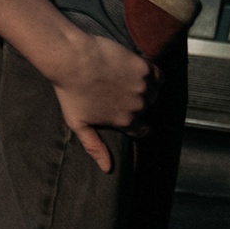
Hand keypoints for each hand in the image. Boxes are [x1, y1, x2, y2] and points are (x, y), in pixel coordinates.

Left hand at [46, 34, 154, 171]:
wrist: (72, 60)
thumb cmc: (71, 92)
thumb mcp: (78, 124)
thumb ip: (94, 146)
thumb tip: (107, 168)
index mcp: (125, 121)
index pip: (142, 130)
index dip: (134, 123)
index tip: (126, 115)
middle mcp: (138, 105)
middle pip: (146, 109)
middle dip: (135, 104)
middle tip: (118, 93)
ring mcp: (143, 86)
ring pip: (154, 92)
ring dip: (144, 89)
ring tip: (124, 82)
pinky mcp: (144, 67)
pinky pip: (158, 75)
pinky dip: (152, 75)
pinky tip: (137, 73)